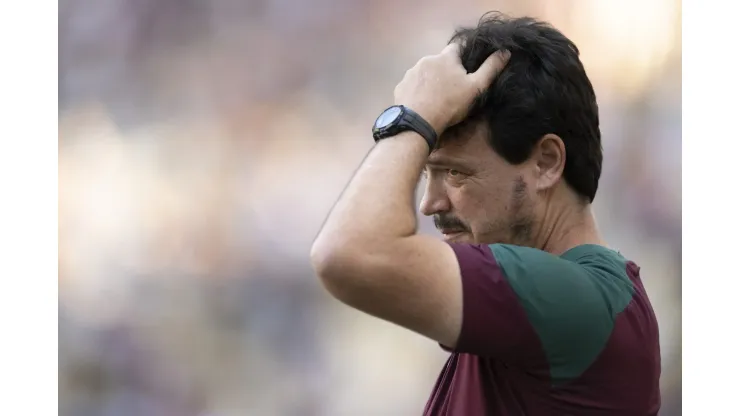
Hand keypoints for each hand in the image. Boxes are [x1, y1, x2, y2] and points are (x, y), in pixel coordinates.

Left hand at [394, 44, 509, 135]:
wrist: (418, 122)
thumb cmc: (450, 104)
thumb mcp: (475, 88)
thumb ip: (490, 68)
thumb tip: (505, 51)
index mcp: (446, 57)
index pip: (458, 47)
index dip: (465, 56)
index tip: (468, 67)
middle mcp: (427, 59)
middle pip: (440, 61)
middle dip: (447, 70)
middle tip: (454, 88)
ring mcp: (411, 72)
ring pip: (426, 72)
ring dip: (432, 80)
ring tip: (438, 98)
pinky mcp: (401, 85)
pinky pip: (413, 84)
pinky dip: (419, 90)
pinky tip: (424, 103)